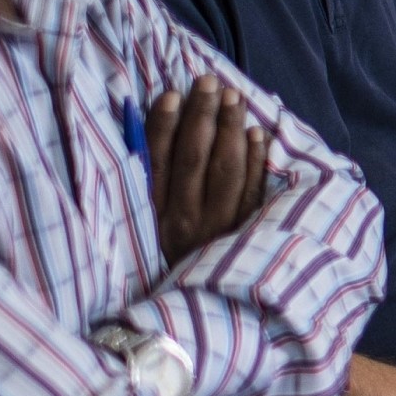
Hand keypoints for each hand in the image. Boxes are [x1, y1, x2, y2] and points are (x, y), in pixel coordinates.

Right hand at [148, 76, 269, 262]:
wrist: (187, 313)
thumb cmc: (158, 259)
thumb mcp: (138, 227)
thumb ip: (143, 184)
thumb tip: (148, 130)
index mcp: (150, 217)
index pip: (156, 162)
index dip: (163, 126)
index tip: (171, 94)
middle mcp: (183, 221)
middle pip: (194, 158)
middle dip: (201, 116)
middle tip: (208, 82)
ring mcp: (217, 228)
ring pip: (226, 170)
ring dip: (230, 129)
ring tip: (233, 97)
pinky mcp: (243, 234)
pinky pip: (253, 191)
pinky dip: (256, 160)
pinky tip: (257, 133)